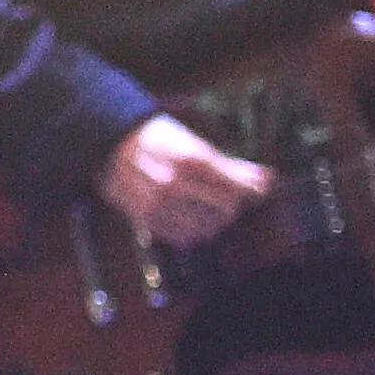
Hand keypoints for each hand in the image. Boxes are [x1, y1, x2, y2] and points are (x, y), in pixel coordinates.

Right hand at [99, 110, 272, 246]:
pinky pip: (182, 237)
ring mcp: (158, 202)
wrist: (107, 141)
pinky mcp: (145, 217)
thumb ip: (230, 165)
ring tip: (204, 207)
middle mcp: (174, 183)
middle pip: (226, 208)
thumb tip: (267, 179)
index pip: (236, 188)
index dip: (247, 190)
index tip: (249, 187)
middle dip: (230, 203)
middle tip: (224, 195)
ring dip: (212, 219)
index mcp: (189, 160)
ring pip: (206, 226)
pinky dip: (191, 231)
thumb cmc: (154, 138)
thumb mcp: (192, 143)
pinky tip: (187, 217)